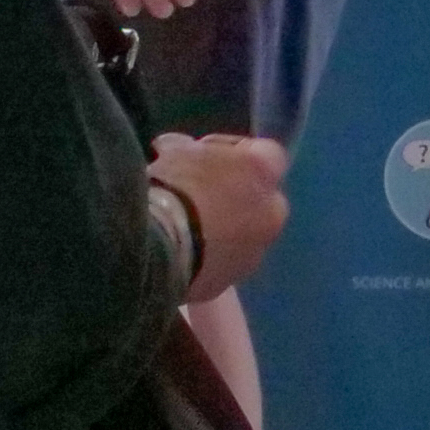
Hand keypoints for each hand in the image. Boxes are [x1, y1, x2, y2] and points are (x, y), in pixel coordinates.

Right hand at [152, 133, 291, 300]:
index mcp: (264, 172)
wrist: (157, 247)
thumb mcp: (177, 151)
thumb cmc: (172, 187)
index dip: (232, 150)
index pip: (264, 152)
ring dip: (223, 227)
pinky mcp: (230, 281)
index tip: (202, 155)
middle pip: (260, 198)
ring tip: (186, 225)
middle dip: (234, 192)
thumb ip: (189, 149)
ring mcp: (255, 253)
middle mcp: (272, 213)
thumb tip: (180, 149)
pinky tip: (181, 250)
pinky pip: (222, 262)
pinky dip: (208, 254)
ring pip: (243, 234)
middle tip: (198, 191)